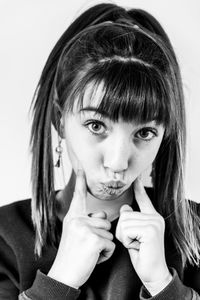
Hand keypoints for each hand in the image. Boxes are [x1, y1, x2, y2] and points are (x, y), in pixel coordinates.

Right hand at [48, 168, 114, 288]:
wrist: (64, 275)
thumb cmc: (72, 256)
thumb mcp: (75, 234)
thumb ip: (88, 221)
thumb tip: (102, 215)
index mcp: (73, 217)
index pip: (78, 196)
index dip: (80, 181)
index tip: (81, 167)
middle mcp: (77, 219)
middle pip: (105, 221)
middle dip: (102, 236)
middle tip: (87, 248)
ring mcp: (85, 228)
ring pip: (110, 233)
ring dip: (104, 246)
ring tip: (89, 253)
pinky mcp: (93, 240)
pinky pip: (111, 244)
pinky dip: (106, 254)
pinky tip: (93, 259)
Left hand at [116, 177, 171, 294]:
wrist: (152, 273)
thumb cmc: (142, 254)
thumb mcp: (134, 234)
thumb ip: (131, 220)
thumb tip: (125, 208)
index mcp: (152, 217)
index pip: (143, 199)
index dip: (138, 188)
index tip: (136, 177)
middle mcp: (155, 217)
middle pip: (124, 214)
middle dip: (122, 231)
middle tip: (134, 241)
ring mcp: (154, 222)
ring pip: (123, 222)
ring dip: (124, 237)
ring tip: (136, 244)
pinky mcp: (151, 230)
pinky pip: (126, 230)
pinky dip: (126, 241)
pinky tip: (137, 246)